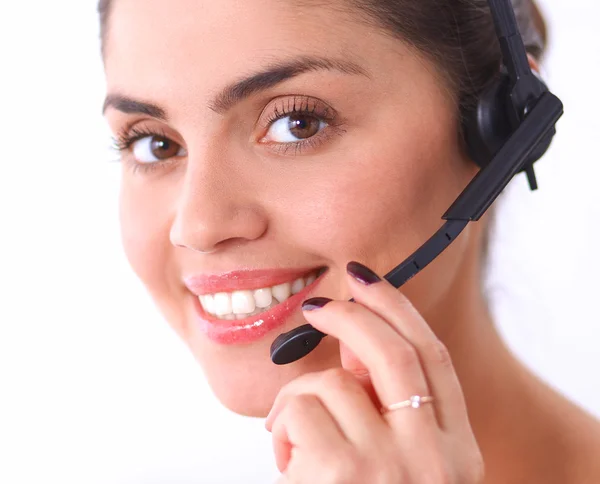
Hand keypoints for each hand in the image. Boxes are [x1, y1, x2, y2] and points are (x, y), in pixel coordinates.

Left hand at [265, 261, 483, 483]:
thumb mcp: (402, 468)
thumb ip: (386, 410)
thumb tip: (352, 347)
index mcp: (457, 452)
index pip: (434, 358)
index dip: (399, 310)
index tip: (367, 282)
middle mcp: (435, 457)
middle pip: (393, 352)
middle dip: (354, 314)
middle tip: (321, 307)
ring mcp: (391, 467)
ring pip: (333, 383)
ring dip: (299, 397)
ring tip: (292, 435)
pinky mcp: (343, 476)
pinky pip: (299, 413)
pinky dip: (282, 426)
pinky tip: (287, 460)